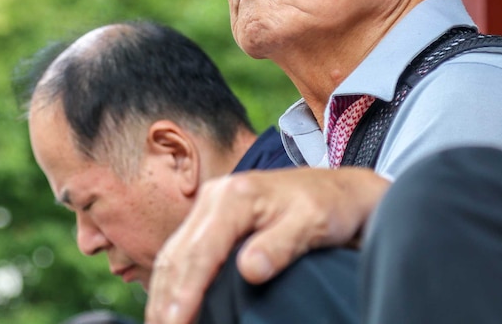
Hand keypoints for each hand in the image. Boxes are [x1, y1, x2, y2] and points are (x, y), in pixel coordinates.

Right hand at [144, 166, 390, 323]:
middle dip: (165, 299)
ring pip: (173, 254)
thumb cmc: (328, 205)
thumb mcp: (312, 223)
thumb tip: (250, 271)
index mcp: (235, 196)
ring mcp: (210, 207)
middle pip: (178, 254)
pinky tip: (170, 304)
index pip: (200, 251)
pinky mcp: (210, 219)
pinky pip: (182, 252)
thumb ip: (279, 246)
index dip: (185, 292)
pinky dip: (172, 281)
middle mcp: (214, 197)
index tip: (177, 323)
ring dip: (163, 293)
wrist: (338, 190)